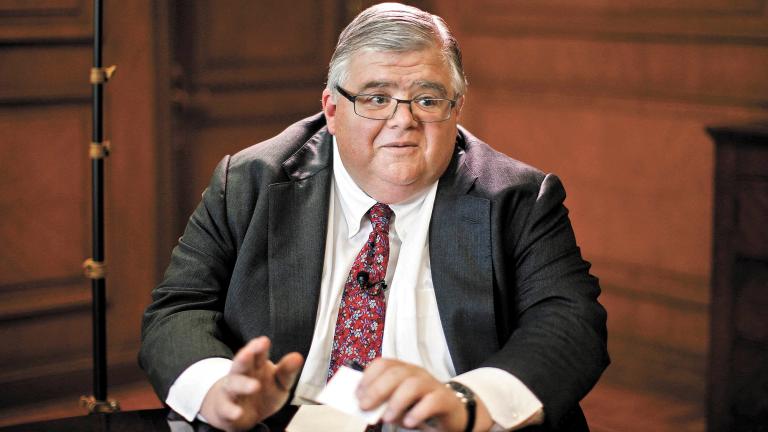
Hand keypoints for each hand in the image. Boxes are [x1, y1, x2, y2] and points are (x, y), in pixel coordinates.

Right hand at [199, 337, 303, 431]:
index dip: (259, 347)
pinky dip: (230, 410)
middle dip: (244, 357)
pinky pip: (226, 408)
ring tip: (255, 386)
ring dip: (243, 385)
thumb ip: (287, 371)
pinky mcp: (226, 408)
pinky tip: (237, 413)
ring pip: (234, 384)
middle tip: (248, 352)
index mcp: (256, 365)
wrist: (239, 413)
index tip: (264, 341)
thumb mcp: (279, 383)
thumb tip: (298, 357)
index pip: (257, 354)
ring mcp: (232, 390)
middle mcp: (242, 374)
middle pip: (241, 364)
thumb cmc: (262, 392)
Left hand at [356, 359, 491, 430]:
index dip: (368, 377)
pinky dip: (418, 412)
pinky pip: (432, 401)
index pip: (383, 364)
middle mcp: (417, 373)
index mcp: (403, 370)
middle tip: (365, 406)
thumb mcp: (398, 403)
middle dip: (377, 389)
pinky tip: (409, 423)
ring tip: (387, 418)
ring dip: (396, 401)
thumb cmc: (418, 406)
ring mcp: (431, 384)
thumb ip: (383, 401)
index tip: (357, 395)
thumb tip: (365, 406)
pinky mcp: (444, 399)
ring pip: (413, 384)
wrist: (452, 413)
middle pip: (395, 373)